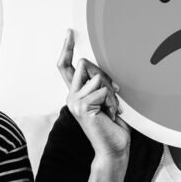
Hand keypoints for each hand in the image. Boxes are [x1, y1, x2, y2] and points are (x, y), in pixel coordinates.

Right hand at [56, 29, 128, 162]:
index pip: (65, 66)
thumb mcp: (106, 98)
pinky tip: (111, 114)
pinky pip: (102, 90)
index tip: (70, 32)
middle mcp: (71, 96)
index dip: (67, 48)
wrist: (114, 149)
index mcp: (76, 93)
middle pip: (86, 63)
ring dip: (112, 92)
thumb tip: (99, 69)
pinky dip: (112, 101)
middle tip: (115, 94)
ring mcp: (74, 101)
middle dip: (105, 75)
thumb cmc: (114, 125)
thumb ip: (99, 83)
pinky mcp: (82, 106)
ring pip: (98, 76)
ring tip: (112, 108)